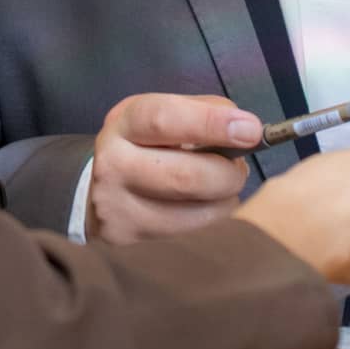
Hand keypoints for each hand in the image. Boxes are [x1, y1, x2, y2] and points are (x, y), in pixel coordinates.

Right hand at [88, 94, 261, 243]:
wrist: (98, 190)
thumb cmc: (146, 145)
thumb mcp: (164, 114)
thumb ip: (204, 112)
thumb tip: (244, 129)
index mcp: (124, 123)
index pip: (165, 120)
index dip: (212, 124)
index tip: (251, 130)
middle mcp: (114, 165)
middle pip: (185, 176)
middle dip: (228, 174)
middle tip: (240, 168)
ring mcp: (117, 207)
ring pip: (194, 211)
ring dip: (225, 198)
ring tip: (222, 186)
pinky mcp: (128, 237)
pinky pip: (190, 232)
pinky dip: (213, 217)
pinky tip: (208, 205)